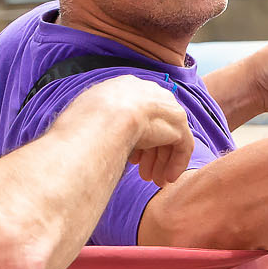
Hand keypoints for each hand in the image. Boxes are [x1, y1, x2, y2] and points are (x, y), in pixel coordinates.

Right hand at [77, 76, 195, 185]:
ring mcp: (166, 106)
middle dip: (150, 152)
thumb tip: (95, 140)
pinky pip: (182, 145)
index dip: (135, 139)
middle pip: (155, 126)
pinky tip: (167, 179)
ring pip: (169, 137)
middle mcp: (149, 92)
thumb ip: (100, 124)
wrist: (104, 118)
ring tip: (154, 181)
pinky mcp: (178, 122)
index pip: (138, 114)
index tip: (131, 158)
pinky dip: (176, 163)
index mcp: (128, 87)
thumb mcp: (87, 116)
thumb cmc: (85, 120)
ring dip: (162, 161)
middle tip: (144, 173)